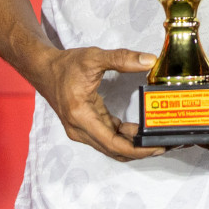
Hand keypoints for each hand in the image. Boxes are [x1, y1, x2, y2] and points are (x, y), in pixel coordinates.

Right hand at [33, 47, 165, 161]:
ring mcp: (81, 131)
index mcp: (81, 116)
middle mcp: (80, 129)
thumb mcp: (94, 58)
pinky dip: (123, 138)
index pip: (113, 143)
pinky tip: (139, 131)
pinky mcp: (85, 127)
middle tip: (165, 144)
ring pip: (111, 147)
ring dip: (133, 145)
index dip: (137, 149)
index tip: (157, 146)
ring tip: (155, 139)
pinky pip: (107, 138)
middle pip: (114, 150)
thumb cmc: (65, 65)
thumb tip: (148, 61)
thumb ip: (122, 59)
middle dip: (140, 150)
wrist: (44, 70)